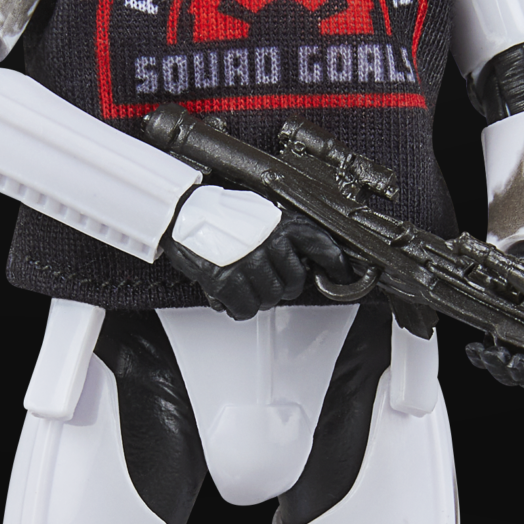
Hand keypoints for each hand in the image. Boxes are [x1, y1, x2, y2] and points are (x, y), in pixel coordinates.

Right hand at [164, 185, 363, 318]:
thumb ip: (284, 234)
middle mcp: (270, 242)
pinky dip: (237, 307)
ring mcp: (249, 262)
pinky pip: (245, 310)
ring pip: (270, 300)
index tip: (341, 275)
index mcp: (282, 223)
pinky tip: (229, 293)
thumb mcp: (262, 214)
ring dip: (257, 297)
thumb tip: (304, 261)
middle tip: (264, 278)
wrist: (182, 213)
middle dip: (282, 286)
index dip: (335, 265)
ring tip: (242, 282)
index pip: (321, 246)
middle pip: (294, 283)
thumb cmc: (220, 214)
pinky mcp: (228, 281)